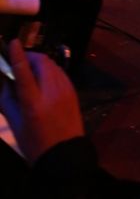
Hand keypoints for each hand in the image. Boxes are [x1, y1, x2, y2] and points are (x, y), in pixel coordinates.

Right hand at [0, 40, 83, 163]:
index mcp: (34, 103)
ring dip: (40, 63)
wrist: (65, 155)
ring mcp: (65, 90)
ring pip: (52, 65)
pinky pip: (60, 73)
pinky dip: (49, 70)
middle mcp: (52, 92)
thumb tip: (5, 80)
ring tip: (30, 72)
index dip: (18, 55)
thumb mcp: (16, 124)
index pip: (24, 72)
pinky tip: (43, 80)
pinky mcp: (73, 91)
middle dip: (29, 57)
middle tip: (19, 62)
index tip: (13, 42)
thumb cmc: (35, 144)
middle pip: (42, 62)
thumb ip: (8, 100)